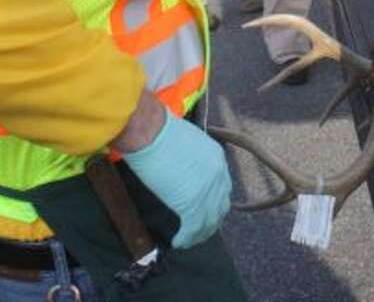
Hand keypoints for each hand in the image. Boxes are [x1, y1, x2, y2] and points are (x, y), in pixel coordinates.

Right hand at [115, 101, 230, 248]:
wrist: (151, 132)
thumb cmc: (160, 131)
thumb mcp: (187, 143)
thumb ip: (193, 160)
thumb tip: (184, 174)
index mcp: (218, 158)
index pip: (222, 187)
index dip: (214, 202)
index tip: (205, 211)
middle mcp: (218, 175)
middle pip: (220, 206)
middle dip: (211, 221)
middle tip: (200, 230)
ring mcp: (207, 191)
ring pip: (208, 221)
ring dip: (199, 233)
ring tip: (189, 240)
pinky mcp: (192, 203)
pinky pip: (192, 228)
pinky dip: (186, 238)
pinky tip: (178, 242)